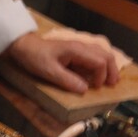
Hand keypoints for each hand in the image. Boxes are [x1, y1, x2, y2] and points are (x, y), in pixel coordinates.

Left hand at [5, 32, 119, 93]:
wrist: (24, 47)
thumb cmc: (35, 58)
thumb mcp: (49, 72)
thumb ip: (67, 80)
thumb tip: (85, 90)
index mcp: (77, 50)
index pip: (100, 62)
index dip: (101, 76)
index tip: (95, 88)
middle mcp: (82, 47)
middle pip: (105, 55)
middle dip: (111, 70)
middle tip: (112, 85)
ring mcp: (79, 48)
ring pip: (101, 54)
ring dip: (108, 67)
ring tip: (109, 81)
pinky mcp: (75, 52)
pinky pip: (92, 57)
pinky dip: (99, 66)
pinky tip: (96, 75)